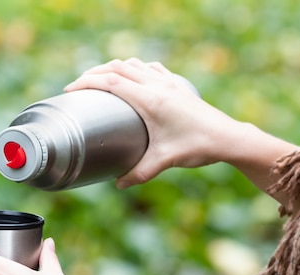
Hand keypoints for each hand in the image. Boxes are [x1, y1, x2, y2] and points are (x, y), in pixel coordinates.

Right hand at [64, 58, 249, 186]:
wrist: (228, 137)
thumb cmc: (198, 146)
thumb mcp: (164, 161)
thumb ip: (138, 173)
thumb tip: (119, 184)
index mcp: (150, 100)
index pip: (111, 81)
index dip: (87, 82)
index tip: (71, 90)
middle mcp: (157, 85)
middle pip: (117, 68)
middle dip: (94, 73)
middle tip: (79, 85)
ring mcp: (168, 82)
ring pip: (133, 64)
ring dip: (113, 68)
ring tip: (100, 80)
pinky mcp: (177, 85)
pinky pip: (150, 67)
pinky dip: (134, 68)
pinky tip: (133, 77)